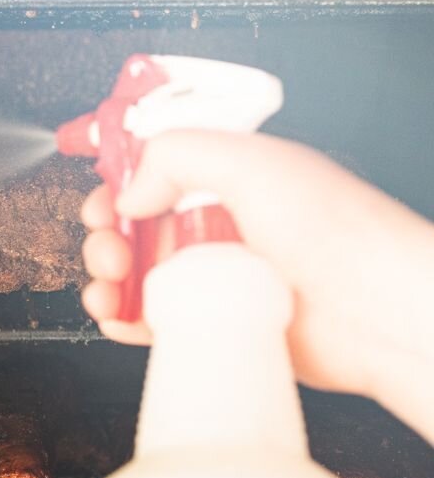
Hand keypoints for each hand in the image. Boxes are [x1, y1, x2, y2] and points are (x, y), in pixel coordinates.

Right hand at [81, 131, 433, 443]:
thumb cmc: (340, 232)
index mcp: (227, 174)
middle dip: (106, 231)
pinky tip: (117, 316)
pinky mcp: (215, 321)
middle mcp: (219, 222)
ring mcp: (215, 274)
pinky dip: (125, 318)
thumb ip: (177, 156)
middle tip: (109, 245)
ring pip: (138, 272)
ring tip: (108, 286)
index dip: (117, 175)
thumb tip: (129, 190)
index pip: (154, 165)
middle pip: (135, 221)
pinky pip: (154, 318)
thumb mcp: (251, 163)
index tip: (98, 189)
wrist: (380, 313)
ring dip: (107, 278)